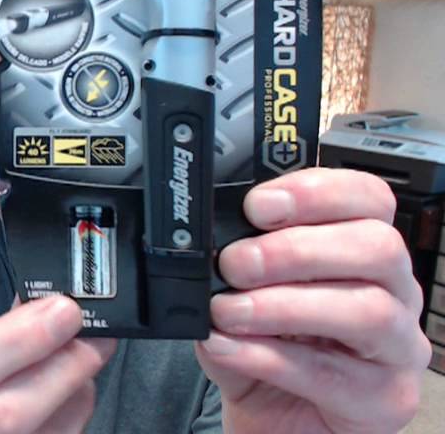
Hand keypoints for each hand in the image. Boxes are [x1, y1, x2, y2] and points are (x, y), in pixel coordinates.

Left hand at [196, 168, 431, 433]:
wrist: (274, 425)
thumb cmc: (266, 353)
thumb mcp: (241, 298)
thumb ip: (230, 272)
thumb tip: (202, 257)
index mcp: (363, 252)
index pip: (368, 199)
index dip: (315, 192)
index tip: (257, 205)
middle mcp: (394, 293)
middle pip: (376, 247)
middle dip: (295, 249)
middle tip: (235, 264)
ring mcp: (398, 348)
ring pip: (367, 310)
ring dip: (284, 305)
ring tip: (228, 312)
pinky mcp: (386, 400)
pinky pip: (335, 374)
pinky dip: (270, 357)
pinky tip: (229, 350)